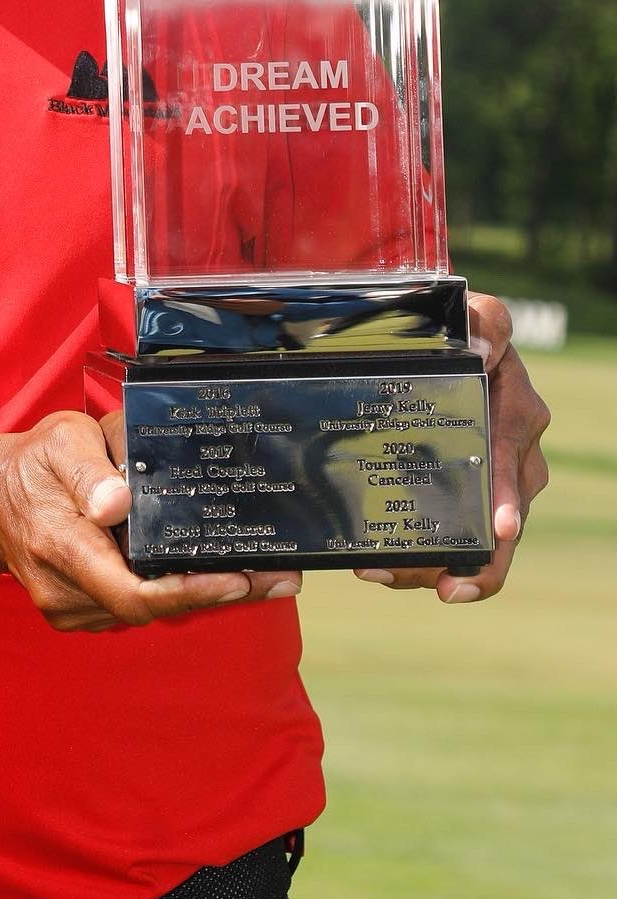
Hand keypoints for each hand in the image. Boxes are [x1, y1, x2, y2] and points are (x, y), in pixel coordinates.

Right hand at [0, 410, 301, 631]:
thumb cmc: (33, 464)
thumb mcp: (59, 441)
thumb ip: (88, 469)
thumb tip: (117, 502)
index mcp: (61, 544)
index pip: (131, 590)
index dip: (188, 591)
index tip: (237, 579)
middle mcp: (64, 589)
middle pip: (151, 607)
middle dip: (215, 592)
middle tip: (278, 576)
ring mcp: (69, 607)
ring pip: (146, 610)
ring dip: (196, 592)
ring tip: (255, 570)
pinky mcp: (77, 613)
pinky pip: (132, 608)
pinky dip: (169, 591)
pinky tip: (201, 569)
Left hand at [354, 293, 550, 602]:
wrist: (439, 341)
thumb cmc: (461, 328)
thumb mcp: (479, 315)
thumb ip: (488, 322)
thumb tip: (483, 347)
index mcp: (517, 416)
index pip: (514, 462)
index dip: (507, 499)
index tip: (501, 530)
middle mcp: (511, 458)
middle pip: (500, 523)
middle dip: (472, 561)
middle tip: (433, 583)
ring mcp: (486, 482)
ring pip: (474, 542)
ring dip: (433, 566)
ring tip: (382, 574)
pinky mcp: (457, 494)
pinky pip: (449, 537)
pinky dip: (420, 557)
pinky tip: (380, 565)